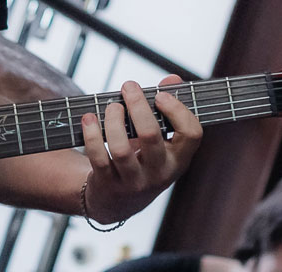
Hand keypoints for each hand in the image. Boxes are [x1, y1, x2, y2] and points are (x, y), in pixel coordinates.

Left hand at [79, 74, 201, 223]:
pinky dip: (91, 134)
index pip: (192, 134)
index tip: (160, 94)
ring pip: (121, 148)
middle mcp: (159, 173)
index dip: (178, 110)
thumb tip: (172, 79)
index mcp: (179, 159)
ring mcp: (133, 181)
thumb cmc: (142, 159)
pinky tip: (89, 119)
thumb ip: (166, 108)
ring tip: (112, 105)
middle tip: (129, 86)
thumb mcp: (160, 141)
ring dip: (113, 120)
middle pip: (151, 136)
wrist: (117, 201)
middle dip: (137, 106)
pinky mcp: (108, 184)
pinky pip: (98, 157)